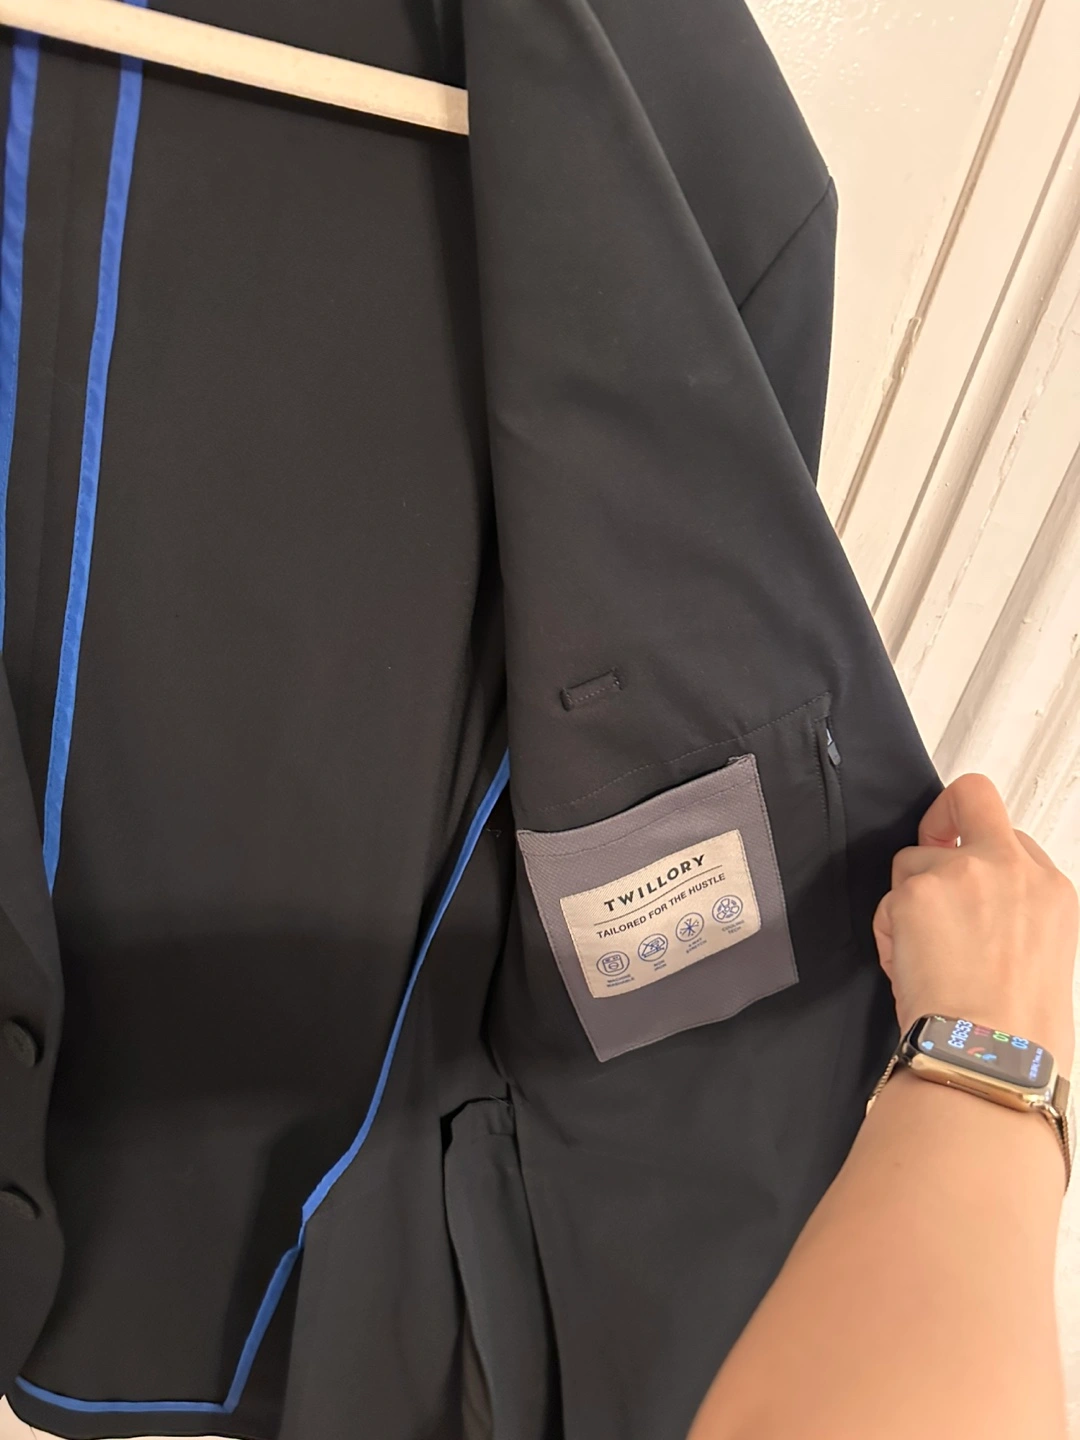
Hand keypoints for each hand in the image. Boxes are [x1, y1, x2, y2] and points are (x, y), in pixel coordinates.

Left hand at [873, 773, 1077, 1072]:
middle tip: (928, 848)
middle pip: (971, 797)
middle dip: (941, 816)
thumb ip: (1012, 916)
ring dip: (907, 902)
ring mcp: (964, 873)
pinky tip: (906, 969)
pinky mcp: (918, 890)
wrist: (991, 1056)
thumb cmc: (1017, 1031)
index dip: (980, 856)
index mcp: (1050, 889)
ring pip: (912, 862)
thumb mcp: (1043, 958)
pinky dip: (888, 933)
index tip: (964, 872)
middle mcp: (1012, 868)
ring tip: (921, 957)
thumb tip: (975, 919)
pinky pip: (887, 901)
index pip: (1010, 840)